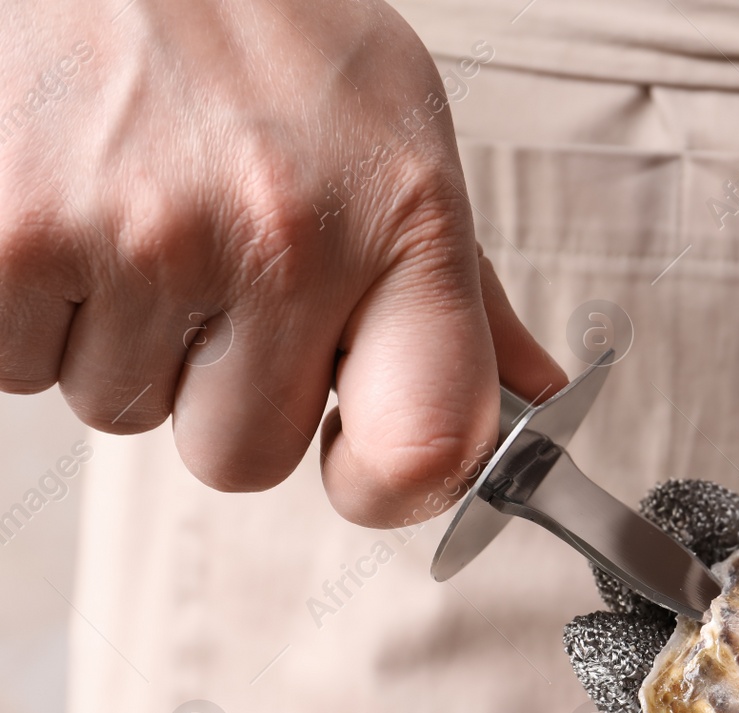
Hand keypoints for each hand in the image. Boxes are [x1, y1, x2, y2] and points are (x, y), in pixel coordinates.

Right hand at [0, 0, 564, 524]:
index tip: (359, 457)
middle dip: (223, 392)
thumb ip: (461, 289)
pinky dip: (35, 314)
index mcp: (402, 219)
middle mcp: (283, 236)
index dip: (388, 484)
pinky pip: (19, 371)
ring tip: (140, 215)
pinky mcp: (9, 240)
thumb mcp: (399, 136)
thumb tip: (529, 395)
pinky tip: (73, 215)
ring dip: (130, 344)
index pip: (428, 446)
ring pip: (123, 413)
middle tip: (217, 276)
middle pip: (242, 457)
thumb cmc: (263, 28)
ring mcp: (142, 239)